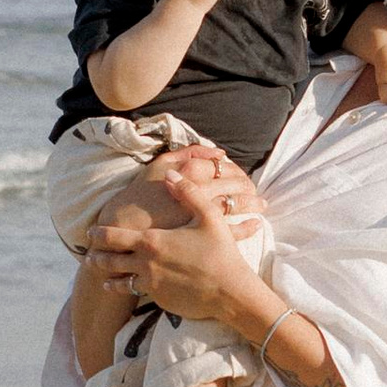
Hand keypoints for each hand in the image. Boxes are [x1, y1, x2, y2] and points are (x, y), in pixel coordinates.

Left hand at [92, 186, 269, 335]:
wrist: (230, 292)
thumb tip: (171, 175)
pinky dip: (133, 291)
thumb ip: (188, 193)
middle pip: (112, 261)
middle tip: (89, 257)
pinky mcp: (160, 301)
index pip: (115, 236)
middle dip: (98, 258)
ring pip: (122, 283)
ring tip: (104, 281)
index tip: (91, 232)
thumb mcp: (208, 216)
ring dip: (111, 280)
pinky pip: (141, 294)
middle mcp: (146, 264)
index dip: (101, 233)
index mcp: (152, 241)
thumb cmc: (221, 252)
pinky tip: (131, 290)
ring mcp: (151, 285)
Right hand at [143, 140, 264, 243]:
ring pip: (238, 204)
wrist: (125, 227)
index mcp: (190, 170)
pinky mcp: (202, 234)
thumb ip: (189, 153)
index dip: (234, 170)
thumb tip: (218, 152)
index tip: (238, 176)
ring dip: (253, 203)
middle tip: (252, 190)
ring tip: (260, 205)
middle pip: (235, 183)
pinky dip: (248, 226)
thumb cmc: (140, 195)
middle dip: (247, 185)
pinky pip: (233, 230)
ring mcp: (202, 213)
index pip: (223, 165)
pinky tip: (255, 225)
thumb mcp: (159, 165)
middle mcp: (200, 189)